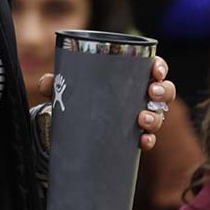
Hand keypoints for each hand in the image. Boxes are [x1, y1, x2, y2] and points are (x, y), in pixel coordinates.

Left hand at [36, 56, 174, 151]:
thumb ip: (56, 83)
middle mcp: (141, 95)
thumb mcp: (69, 87)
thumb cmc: (82, 95)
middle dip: (163, 91)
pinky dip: (148, 140)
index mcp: (131, 75)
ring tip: (142, 118)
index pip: (153, 67)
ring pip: (160, 114)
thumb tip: (45, 83)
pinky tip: (142, 142)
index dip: (160, 67)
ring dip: (156, 116)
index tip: (156, 70)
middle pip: (164, 91)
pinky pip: (148, 138)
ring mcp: (141, 115)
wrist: (77, 123)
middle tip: (151, 92)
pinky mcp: (135, 135)